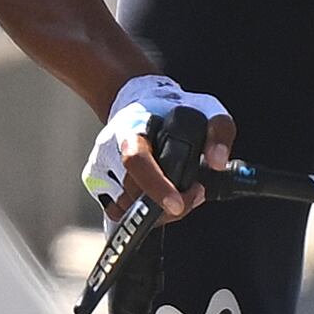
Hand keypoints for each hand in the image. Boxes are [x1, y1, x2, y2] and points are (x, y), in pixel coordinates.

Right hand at [86, 74, 232, 217]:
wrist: (140, 102)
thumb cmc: (173, 109)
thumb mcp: (206, 108)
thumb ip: (218, 131)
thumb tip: (217, 163)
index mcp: (131, 128)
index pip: (136, 161)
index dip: (156, 186)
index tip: (176, 204)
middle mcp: (108, 149)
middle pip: (134, 194)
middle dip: (168, 205)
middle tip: (195, 192)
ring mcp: (99, 168)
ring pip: (126, 208)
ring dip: (156, 209)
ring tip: (177, 191)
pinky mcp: (95, 183)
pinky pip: (118, 210)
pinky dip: (141, 210)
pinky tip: (158, 194)